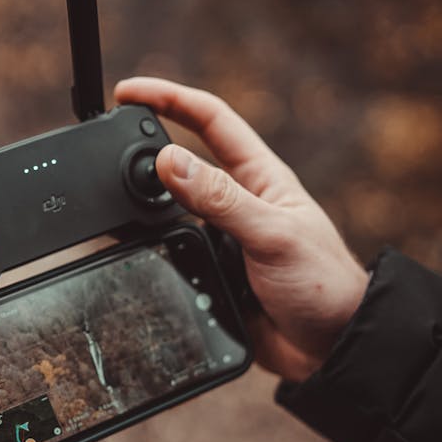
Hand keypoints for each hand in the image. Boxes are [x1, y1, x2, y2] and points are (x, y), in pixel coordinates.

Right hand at [115, 77, 369, 382]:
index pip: (210, 120)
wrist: (332, 349)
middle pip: (182, 162)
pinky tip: (130, 255)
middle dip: (145, 147)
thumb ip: (221, 199)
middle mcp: (238, 202)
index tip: (128, 92)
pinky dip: (148, 252)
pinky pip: (171, 255)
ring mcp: (223, 239)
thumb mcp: (271, 234)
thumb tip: (169, 160)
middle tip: (108, 143)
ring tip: (111, 204)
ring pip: (169, 213)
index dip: (170, 99)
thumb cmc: (324, 284)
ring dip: (142, 208)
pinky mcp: (212, 274)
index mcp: (260, 177)